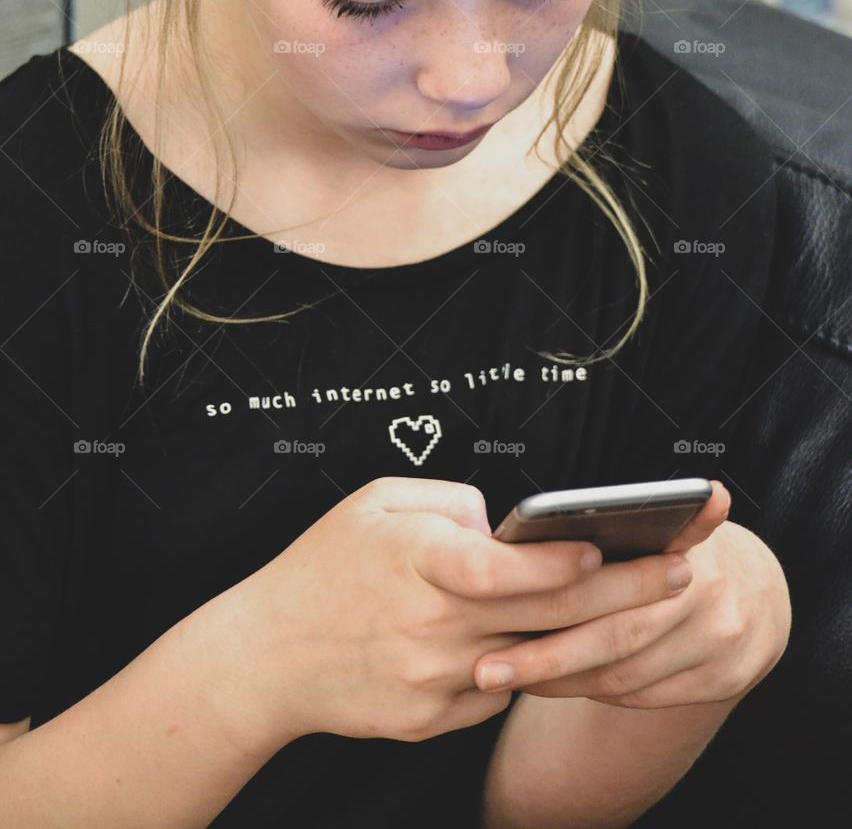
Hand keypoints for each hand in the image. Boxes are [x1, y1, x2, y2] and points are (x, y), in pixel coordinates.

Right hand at [219, 477, 605, 747]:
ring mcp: (433, 682)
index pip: (501, 567)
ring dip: (584, 634)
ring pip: (531, 658)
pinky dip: (519, 663)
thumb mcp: (375, 501)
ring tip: (639, 605)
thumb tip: (506, 521)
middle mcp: (430, 627)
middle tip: (681, 574)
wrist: (267, 658)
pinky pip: (497, 689)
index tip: (609, 542)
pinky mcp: (432, 720)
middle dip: (623, 593)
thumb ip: (448, 500)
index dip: (560, 560)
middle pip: (543, 616)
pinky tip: (524, 639)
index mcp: (416, 562)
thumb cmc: (323, 567)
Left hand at [473, 480, 791, 707]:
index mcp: (687, 543)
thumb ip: (616, 522)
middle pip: (616, 636)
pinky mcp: (722, 680)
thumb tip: (534, 526)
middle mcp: (709, 594)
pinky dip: (594, 691)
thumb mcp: (657, 521)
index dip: (561, 591)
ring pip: (625, 675)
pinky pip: (642, 694)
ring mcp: (720, 642)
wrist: (759, 592)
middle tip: (485, 668)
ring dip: (561, 680)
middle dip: (546, 658)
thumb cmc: (678, 548)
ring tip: (507, 677)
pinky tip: (555, 684)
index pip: (617, 576)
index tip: (511, 602)